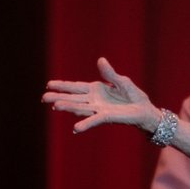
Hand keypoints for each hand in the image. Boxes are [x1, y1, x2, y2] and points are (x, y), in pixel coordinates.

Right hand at [42, 58, 159, 133]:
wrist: (146, 110)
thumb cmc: (134, 96)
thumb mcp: (122, 81)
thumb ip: (110, 73)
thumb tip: (100, 60)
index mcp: (96, 90)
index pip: (76, 87)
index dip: (62, 86)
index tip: (48, 84)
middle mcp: (94, 100)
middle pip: (73, 98)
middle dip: (58, 97)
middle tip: (43, 98)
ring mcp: (99, 109)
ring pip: (80, 108)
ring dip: (68, 107)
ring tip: (55, 106)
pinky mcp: (107, 117)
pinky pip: (94, 120)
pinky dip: (85, 124)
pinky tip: (76, 128)